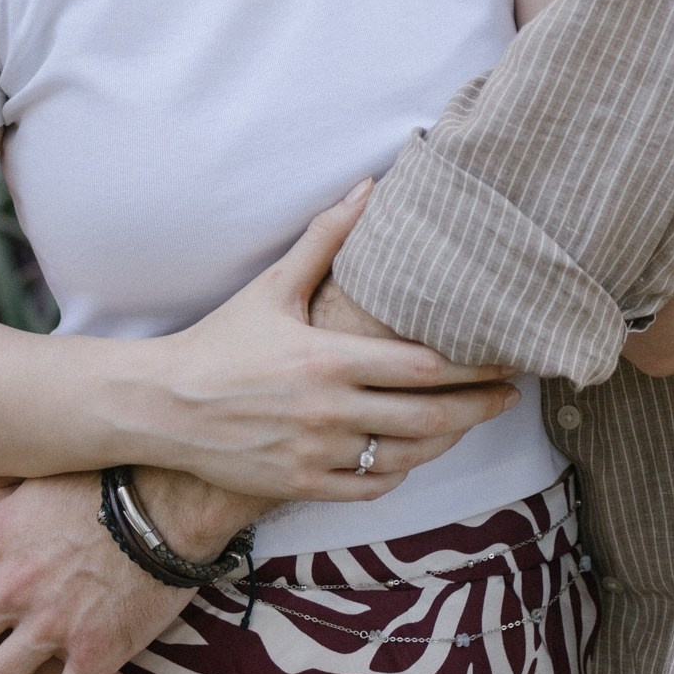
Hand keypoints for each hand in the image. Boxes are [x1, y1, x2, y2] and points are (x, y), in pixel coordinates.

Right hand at [150, 182, 516, 501]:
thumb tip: (369, 186)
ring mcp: (315, 454)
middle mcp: (328, 411)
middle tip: (511, 397)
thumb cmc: (220, 341)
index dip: (472, 365)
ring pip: (405, 457)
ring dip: (446, 441)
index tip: (506, 359)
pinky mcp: (301, 485)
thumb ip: (326, 239)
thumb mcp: (273, 287)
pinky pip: (369, 487)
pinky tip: (413, 456)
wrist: (161, 405)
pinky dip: (399, 472)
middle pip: (428, 416)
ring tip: (471, 422)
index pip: (422, 366)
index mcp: (327, 359)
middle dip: (478, 407)